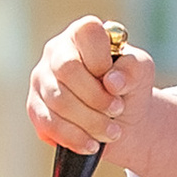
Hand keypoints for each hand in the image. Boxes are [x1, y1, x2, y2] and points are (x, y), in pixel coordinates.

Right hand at [29, 15, 152, 161]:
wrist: (122, 118)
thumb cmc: (129, 85)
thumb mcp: (141, 72)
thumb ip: (133, 68)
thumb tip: (112, 81)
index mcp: (82, 33)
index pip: (86, 33)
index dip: (102, 60)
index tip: (116, 82)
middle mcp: (56, 51)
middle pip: (67, 70)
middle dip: (96, 97)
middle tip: (117, 110)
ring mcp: (41, 79)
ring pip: (58, 101)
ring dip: (90, 122)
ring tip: (113, 132)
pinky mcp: (35, 107)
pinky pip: (49, 124)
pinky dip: (74, 137)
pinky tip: (92, 143)